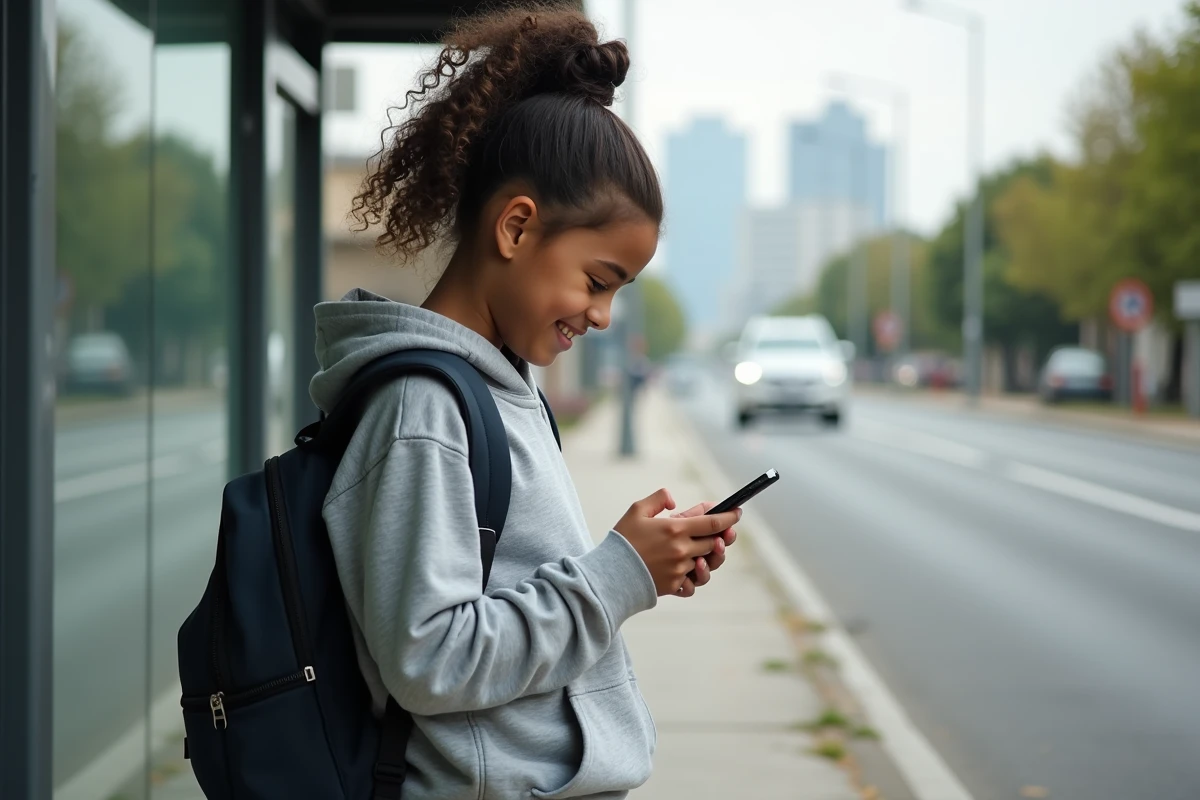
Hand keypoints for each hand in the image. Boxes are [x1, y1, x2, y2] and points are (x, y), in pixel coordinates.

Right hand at [614, 489, 741, 596]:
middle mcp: (681, 550)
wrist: (610, 574)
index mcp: (675, 529)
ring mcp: (679, 570)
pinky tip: (689, 571)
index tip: (737, 512)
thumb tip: (674, 500)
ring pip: (706, 563)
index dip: (729, 517)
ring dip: (708, 557)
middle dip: (720, 537)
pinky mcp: (674, 586)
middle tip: (721, 532)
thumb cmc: (623, 540)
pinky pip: (693, 584)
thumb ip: (658, 499)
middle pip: (713, 543)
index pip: (713, 523)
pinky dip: (694, 578)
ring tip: (704, 552)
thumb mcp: (637, 511)